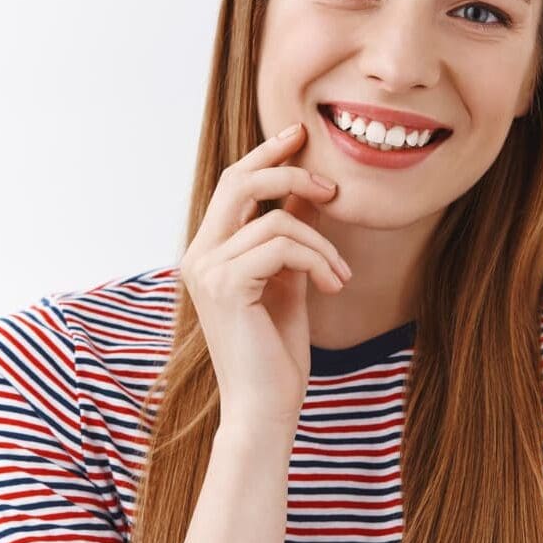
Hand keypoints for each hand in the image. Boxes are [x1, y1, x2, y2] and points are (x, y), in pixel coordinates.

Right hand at [180, 122, 350, 438]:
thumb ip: (292, 238)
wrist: (265, 407)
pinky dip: (319, 260)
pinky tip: (334, 285)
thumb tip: (311, 193)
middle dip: (291, 172)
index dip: (266, 154)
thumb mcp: (290, 281)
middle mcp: (200, 254)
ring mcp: (207, 268)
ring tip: (342, 274)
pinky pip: (283, 246)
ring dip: (323, 243)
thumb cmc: (276, 352)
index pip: (234, 184)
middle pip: (241, 181)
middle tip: (333, 188)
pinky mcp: (225, 285)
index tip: (300, 134)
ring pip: (277, 220)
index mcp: (210, 251)